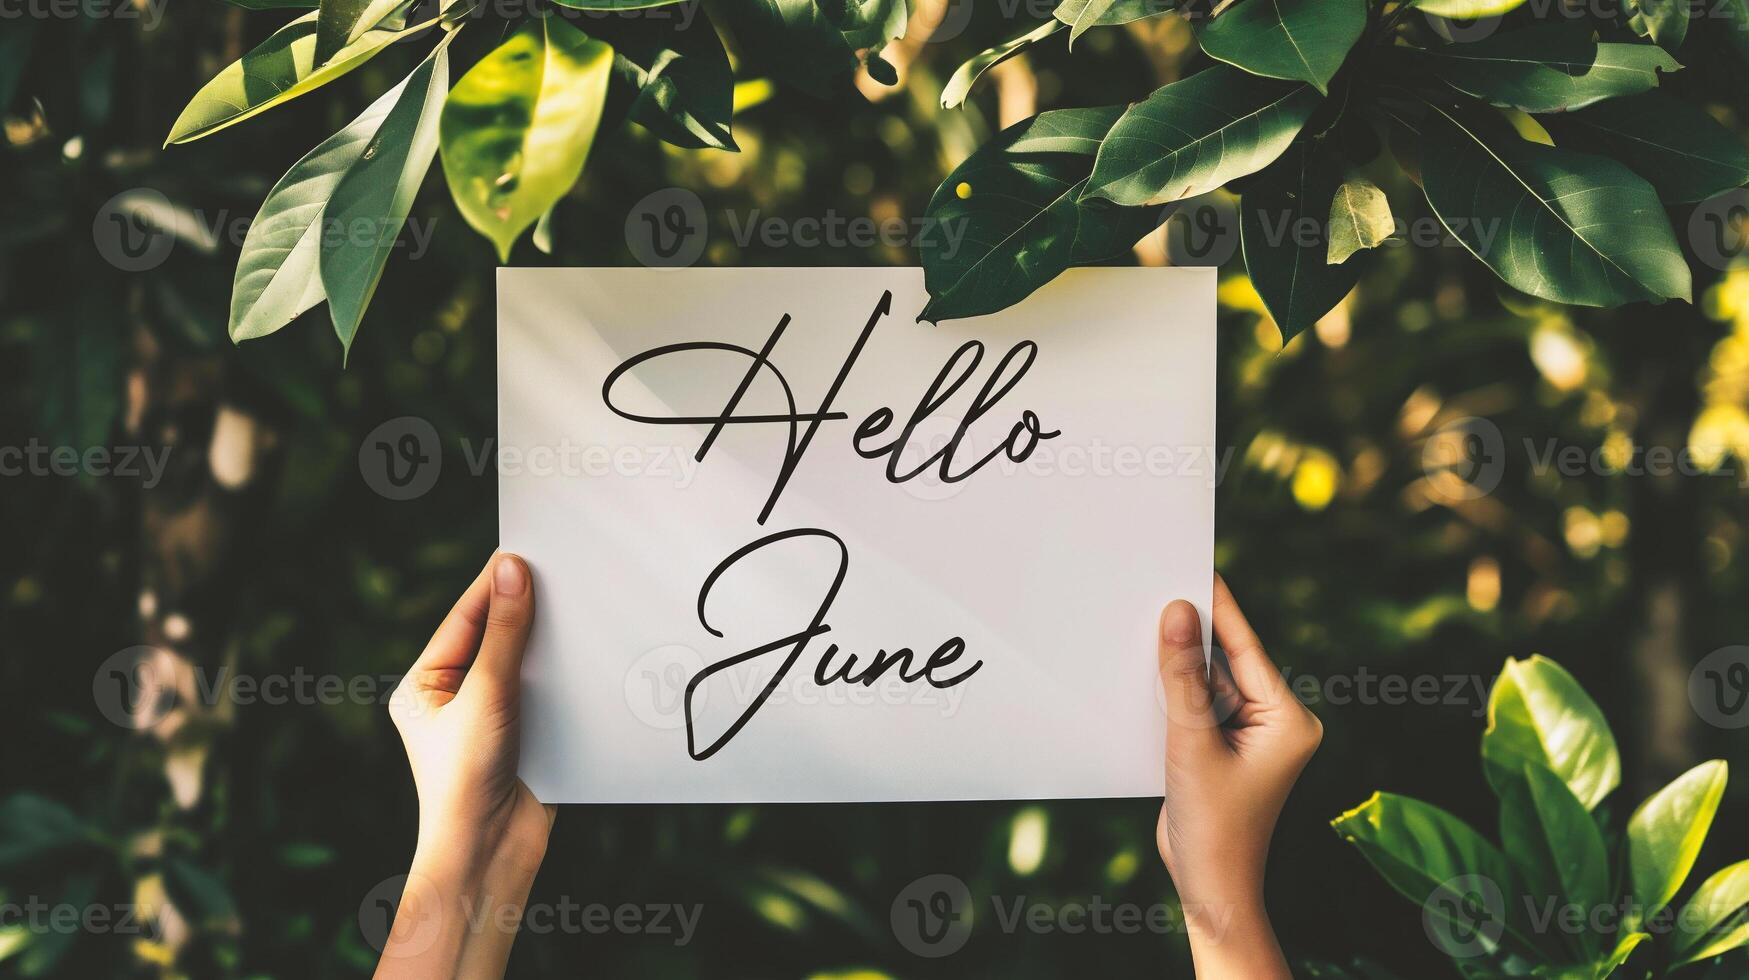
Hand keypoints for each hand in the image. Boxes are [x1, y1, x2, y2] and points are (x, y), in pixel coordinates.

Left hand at [376, 553, 554, 977]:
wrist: (489, 854)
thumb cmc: (466, 780)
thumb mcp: (487, 694)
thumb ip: (505, 632)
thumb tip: (513, 569)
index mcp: (425, 684)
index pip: (464, 619)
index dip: (495, 584)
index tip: (528, 551)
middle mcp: (456, 697)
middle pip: (497, 636)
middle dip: (529, 609)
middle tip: (565, 572)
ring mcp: (494, 717)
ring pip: (528, 663)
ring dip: (553, 643)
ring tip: (583, 608)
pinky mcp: (528, 736)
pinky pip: (551, 692)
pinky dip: (569, 676)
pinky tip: (592, 656)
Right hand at [1156, 575, 1320, 978]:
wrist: (1210, 888)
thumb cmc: (1213, 827)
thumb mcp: (1190, 743)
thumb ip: (1181, 678)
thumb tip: (1176, 614)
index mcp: (1289, 719)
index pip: (1248, 649)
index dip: (1219, 609)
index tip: (1195, 568)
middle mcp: (1278, 722)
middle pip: (1227, 663)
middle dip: (1191, 639)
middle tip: (1157, 590)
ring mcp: (1253, 736)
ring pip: (1209, 684)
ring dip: (1178, 670)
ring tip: (1143, 630)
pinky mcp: (1227, 748)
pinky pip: (1200, 706)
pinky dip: (1174, 696)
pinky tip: (1145, 677)